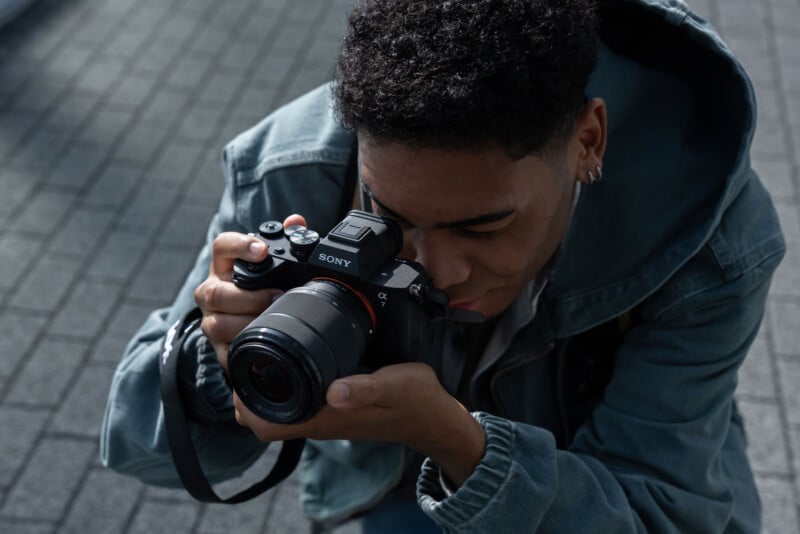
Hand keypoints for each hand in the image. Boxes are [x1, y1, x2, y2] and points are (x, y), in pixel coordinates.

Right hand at [194, 214, 306, 368]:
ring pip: (217, 324)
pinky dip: (244, 350)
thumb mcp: (271, 265)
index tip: (262, 250)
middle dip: (250, 297)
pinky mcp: (218, 348)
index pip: (222, 246)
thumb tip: (296, 222)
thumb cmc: (260, 288)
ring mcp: (211, 320)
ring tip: (273, 321)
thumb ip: (285, 240)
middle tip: (277, 296)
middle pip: (215, 292)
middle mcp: (211, 292)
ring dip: (248, 323)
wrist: (244, 323)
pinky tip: (264, 347)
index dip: (239, 245)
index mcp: (224, 266)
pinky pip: (225, 353)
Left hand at [233, 362, 485, 486]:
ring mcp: (324, 414)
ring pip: (277, 405)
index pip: (264, 425)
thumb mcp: (395, 385)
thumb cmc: (415, 400)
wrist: (432, 415)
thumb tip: (333, 391)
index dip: (242, 401)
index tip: (240, 367)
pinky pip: (296, 397)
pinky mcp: (333, 405)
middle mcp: (317, 419)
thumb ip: (366, 388)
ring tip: (262, 345)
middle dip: (244, 386)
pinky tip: (292, 353)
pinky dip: (285, 379)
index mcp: (324, 417)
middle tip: (247, 348)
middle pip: (262, 414)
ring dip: (262, 382)